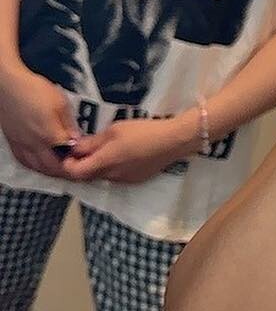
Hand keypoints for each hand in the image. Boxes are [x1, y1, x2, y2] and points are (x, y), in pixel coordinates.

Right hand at [0, 61, 78, 176]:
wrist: (8, 85)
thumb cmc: (33, 90)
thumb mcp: (60, 103)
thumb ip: (69, 124)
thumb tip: (76, 139)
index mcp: (49, 135)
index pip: (68, 157)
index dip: (78, 161)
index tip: (85, 160)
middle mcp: (35, 144)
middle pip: (52, 167)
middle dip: (66, 172)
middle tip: (75, 170)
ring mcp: (21, 144)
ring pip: (37, 167)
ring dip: (50, 171)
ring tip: (60, 169)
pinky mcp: (12, 141)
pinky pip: (23, 161)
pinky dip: (34, 166)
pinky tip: (39, 163)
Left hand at [61, 112, 201, 185]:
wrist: (173, 142)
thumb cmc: (143, 131)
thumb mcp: (114, 130)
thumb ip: (92, 142)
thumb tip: (73, 148)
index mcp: (105, 162)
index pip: (75, 172)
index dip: (67, 164)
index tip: (67, 153)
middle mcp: (112, 176)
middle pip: (87, 176)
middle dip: (81, 165)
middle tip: (81, 149)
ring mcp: (124, 180)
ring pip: (102, 176)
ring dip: (96, 166)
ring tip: (102, 149)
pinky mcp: (135, 180)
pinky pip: (115, 176)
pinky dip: (111, 168)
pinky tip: (120, 155)